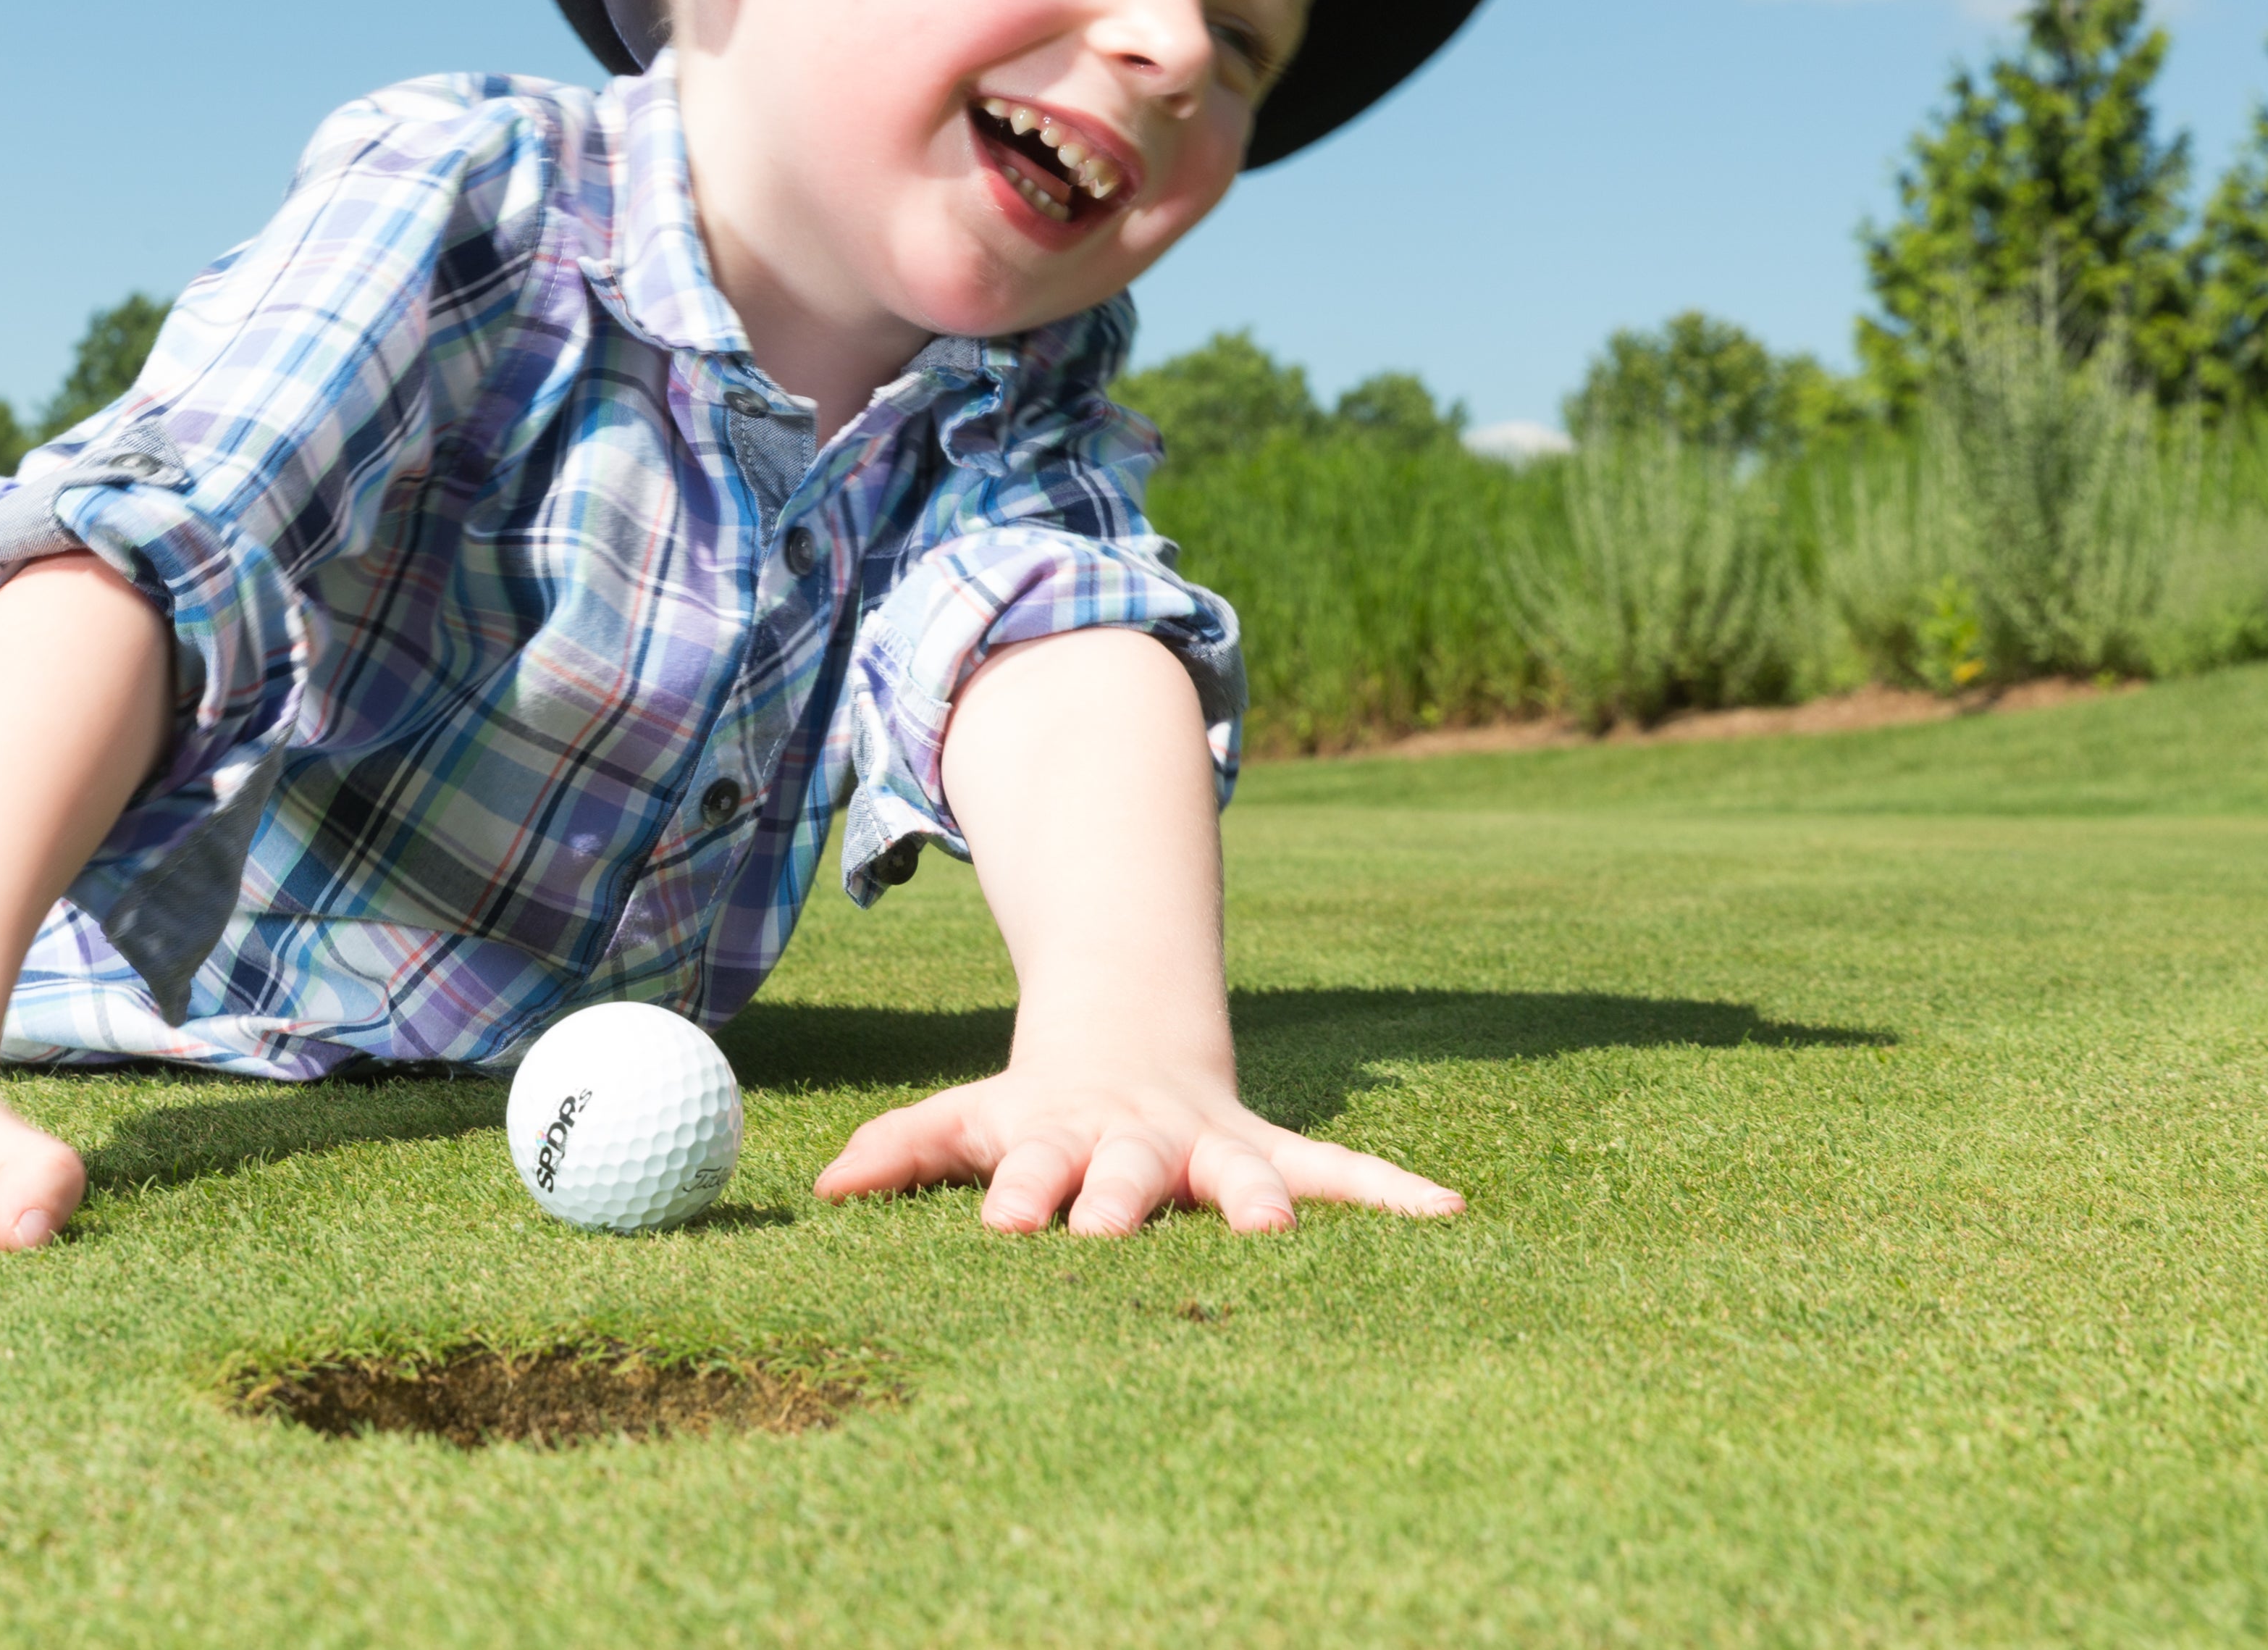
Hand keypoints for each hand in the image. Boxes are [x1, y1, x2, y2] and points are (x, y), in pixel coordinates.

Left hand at [813, 1054, 1463, 1236]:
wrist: (1126, 1037)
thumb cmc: (1035, 1110)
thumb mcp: (967, 1115)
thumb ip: (900, 1147)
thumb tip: (818, 1187)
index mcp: (1057, 1136)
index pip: (1031, 1165)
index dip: (1022, 1191)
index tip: (1006, 1224)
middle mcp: (1136, 1143)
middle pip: (1130, 1172)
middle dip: (1122, 1200)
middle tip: (1112, 1231)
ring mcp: (1208, 1147)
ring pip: (1241, 1172)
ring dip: (1260, 1199)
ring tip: (1275, 1228)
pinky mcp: (1270, 1154)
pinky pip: (1340, 1170)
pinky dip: (1392, 1189)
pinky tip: (1449, 1210)